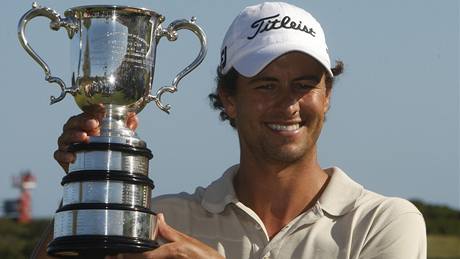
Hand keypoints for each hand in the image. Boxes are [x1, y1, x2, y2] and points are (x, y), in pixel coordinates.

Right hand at [54, 107, 137, 172]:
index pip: (86, 113)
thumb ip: (126, 127)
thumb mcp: (117, 138)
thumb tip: (134, 117)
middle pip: (73, 122)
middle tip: (94, 124)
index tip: (101, 111)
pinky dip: (64, 154)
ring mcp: (66, 144)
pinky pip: (58, 154)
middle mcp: (74, 131)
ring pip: (65, 136)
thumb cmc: (104, 150)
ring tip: (85, 137)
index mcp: (85, 124)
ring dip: (73, 135)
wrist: (93, 173)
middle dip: (83, 121)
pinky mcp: (62, 157)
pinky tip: (72, 156)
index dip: (92, 111)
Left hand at [105, 213, 223, 258]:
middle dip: (126, 258)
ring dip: (135, 258)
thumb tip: (158, 218)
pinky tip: (139, 257)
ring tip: (123, 256)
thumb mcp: (184, 240)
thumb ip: (168, 231)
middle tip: (113, 257)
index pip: (141, 255)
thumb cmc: (202, 256)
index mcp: (168, 252)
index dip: (125, 256)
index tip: (113, 255)